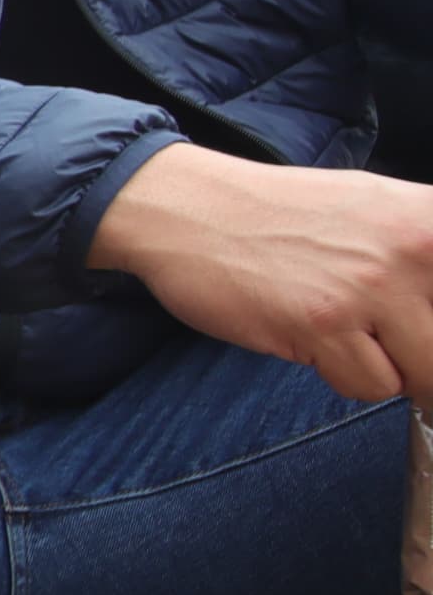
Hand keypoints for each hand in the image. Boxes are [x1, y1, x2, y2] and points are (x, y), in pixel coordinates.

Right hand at [88, 144, 432, 401]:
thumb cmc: (285, 216)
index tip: (425, 332)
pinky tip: (315, 339)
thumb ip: (429, 255)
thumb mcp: (381, 210)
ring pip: (426, 375)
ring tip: (350, 335)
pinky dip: (346, 377)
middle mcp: (416, 247)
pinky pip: (370, 387)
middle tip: (391, 344)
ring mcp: (370, 286)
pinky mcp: (323, 323)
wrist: (187, 207)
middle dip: (426, 358)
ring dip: (391, 370)